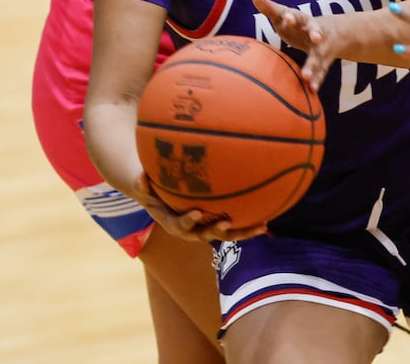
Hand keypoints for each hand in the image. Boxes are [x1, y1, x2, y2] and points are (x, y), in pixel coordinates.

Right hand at [132, 172, 267, 242]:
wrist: (164, 202)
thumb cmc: (155, 193)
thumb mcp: (145, 189)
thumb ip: (143, 184)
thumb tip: (141, 174)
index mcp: (175, 224)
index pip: (181, 225)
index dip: (188, 220)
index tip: (196, 212)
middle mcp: (193, 231)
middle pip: (208, 235)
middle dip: (218, 230)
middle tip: (228, 222)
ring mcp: (208, 229)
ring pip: (228, 235)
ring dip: (244, 232)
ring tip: (262, 225)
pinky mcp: (219, 225)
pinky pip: (236, 227)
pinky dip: (250, 225)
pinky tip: (268, 218)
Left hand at [251, 0, 334, 88]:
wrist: (334, 33)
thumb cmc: (299, 24)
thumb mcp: (286, 15)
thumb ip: (271, 8)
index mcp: (303, 20)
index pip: (298, 16)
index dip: (291, 17)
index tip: (286, 17)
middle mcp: (316, 32)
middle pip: (316, 32)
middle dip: (316, 34)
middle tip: (316, 37)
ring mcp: (321, 47)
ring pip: (318, 56)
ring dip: (312, 66)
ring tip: (305, 76)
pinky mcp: (324, 61)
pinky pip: (321, 72)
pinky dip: (316, 80)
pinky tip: (311, 89)